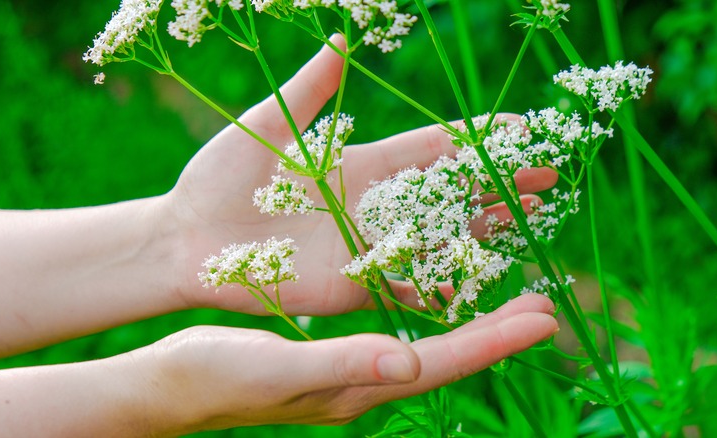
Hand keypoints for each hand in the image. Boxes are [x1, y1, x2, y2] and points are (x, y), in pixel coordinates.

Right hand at [138, 294, 556, 433]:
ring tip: (499, 283)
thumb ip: (342, 362)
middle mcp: (365, 379)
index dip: (494, 340)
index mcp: (359, 386)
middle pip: (447, 353)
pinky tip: (425, 282)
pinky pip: (391, 323)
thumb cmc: (214, 378)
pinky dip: (418, 302)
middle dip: (495, 329)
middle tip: (543, 303)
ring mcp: (349, 367)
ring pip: (424, 336)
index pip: (443, 364)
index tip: (544, 318)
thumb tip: (409, 358)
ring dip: (464, 312)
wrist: (171, 387)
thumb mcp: (278, 367)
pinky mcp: (331, 350)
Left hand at [167, 35, 557, 315]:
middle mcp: (375, 204)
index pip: (432, 147)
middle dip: (499, 182)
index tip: (522, 127)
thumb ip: (308, 91)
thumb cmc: (220, 175)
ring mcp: (368, 245)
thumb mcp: (265, 125)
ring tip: (530, 219)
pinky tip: (479, 284)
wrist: (186, 239)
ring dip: (484, 229)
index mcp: (361, 161)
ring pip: (439, 237)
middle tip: (549, 175)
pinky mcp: (352, 284)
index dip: (476, 139)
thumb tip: (342, 38)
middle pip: (450, 192)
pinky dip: (442, 286)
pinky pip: (407, 285)